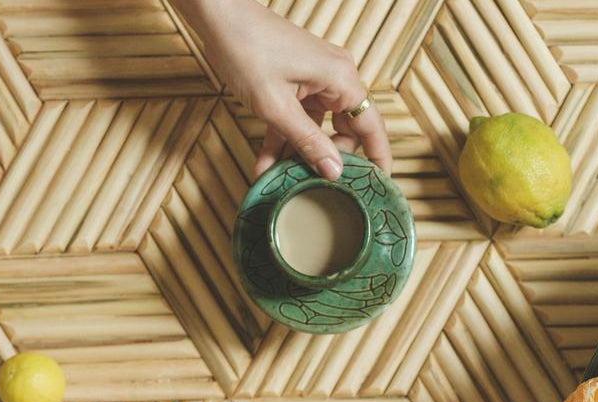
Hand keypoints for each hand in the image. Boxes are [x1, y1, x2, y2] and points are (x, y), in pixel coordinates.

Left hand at [179, 0, 389, 179]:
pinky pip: (298, 119)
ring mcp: (317, 80)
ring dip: (297, 156)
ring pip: (317, 130)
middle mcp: (335, 78)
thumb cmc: (247, 49)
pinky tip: (266, 166)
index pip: (372, 127)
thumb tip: (335, 172)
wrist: (218, 15)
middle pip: (345, 132)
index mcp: (341, 79)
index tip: (378, 188)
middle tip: (310, 186)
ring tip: (280, 181)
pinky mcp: (298, 82)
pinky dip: (283, 140)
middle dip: (325, 161)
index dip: (378, 160)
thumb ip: (308, 142)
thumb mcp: (277, 107)